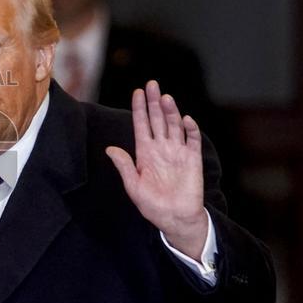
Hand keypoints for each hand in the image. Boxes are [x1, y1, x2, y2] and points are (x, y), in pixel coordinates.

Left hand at [106, 80, 208, 259]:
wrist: (175, 218)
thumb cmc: (152, 205)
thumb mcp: (133, 186)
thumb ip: (124, 166)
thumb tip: (110, 149)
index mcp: (145, 153)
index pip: (142, 125)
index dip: (140, 109)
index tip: (137, 92)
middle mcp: (161, 148)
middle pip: (158, 120)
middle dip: (154, 102)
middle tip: (152, 84)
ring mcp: (178, 152)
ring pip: (174, 126)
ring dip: (170, 111)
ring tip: (165, 97)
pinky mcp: (193, 159)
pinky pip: (193, 141)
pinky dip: (191, 130)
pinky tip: (185, 119)